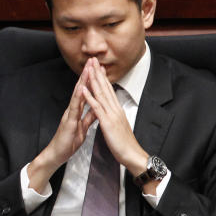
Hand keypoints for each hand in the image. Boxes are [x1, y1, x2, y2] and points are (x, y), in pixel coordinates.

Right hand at [27, 61, 95, 193]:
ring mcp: (69, 114)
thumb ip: (88, 117)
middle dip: (87, 74)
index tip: (98, 68)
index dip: (91, 79)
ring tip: (88, 69)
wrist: (57, 154)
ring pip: (77, 94)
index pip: (85, 92)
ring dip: (83, 81)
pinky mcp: (69, 121)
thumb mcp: (82, 128)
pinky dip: (78, 98)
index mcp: (77, 110)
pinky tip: (81, 89)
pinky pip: (74, 108)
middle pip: (80, 88)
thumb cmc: (68, 142)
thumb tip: (96, 109)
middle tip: (92, 60)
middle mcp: (72, 109)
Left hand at [80, 58, 148, 177]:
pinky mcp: (107, 123)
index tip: (98, 67)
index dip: (103, 77)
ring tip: (88, 68)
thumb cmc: (124, 143)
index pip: (109, 90)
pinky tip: (83, 89)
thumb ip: (114, 116)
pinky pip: (97, 108)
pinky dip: (89, 97)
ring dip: (93, 80)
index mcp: (117, 110)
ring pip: (101, 94)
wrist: (132, 155)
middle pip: (105, 88)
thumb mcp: (118, 126)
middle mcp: (115, 109)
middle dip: (98, 73)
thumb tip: (111, 110)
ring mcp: (111, 115)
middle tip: (93, 60)